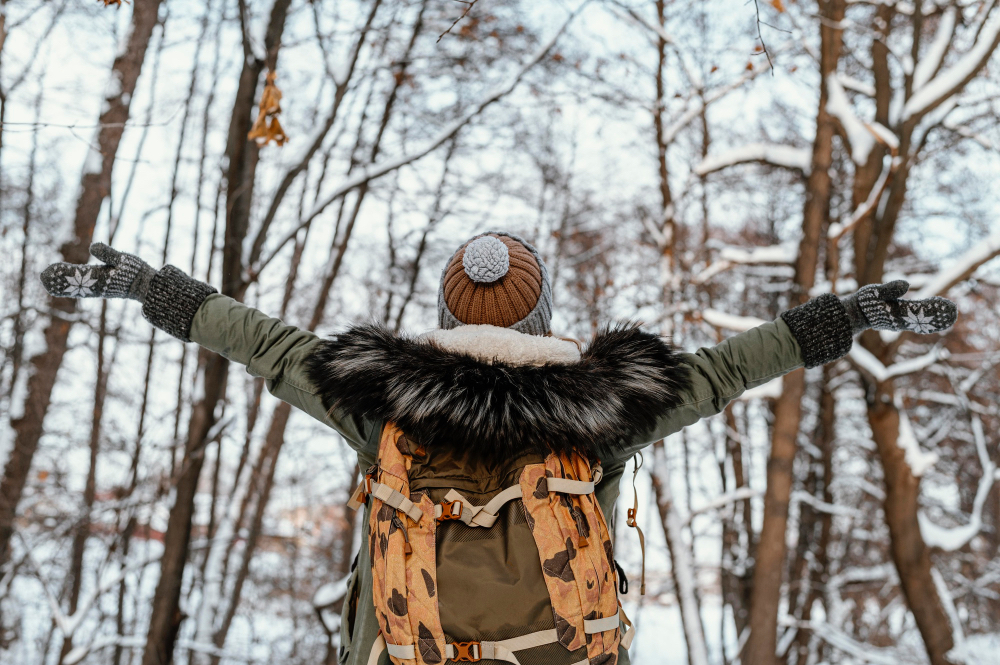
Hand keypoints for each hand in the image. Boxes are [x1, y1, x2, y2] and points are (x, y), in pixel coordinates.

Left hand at [40, 243, 155, 301]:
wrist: (144, 286)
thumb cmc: (135, 271)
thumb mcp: (123, 259)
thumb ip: (108, 252)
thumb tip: (92, 246)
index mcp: (100, 277)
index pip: (75, 274)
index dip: (61, 272)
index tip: (49, 269)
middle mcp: (95, 285)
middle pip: (71, 283)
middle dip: (57, 279)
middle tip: (42, 275)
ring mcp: (96, 288)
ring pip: (73, 287)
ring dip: (59, 283)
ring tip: (45, 280)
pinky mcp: (98, 288)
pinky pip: (80, 288)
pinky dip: (68, 286)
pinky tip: (61, 285)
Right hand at [841, 280, 956, 334]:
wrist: (855, 315)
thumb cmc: (864, 302)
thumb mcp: (873, 292)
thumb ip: (889, 288)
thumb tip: (907, 284)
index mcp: (896, 311)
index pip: (919, 309)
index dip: (934, 307)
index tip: (947, 304)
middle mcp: (901, 319)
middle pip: (924, 318)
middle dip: (939, 315)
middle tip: (954, 312)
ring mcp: (901, 322)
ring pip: (923, 322)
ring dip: (937, 320)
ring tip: (951, 316)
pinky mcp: (900, 321)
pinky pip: (918, 323)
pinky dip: (929, 322)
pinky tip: (938, 321)